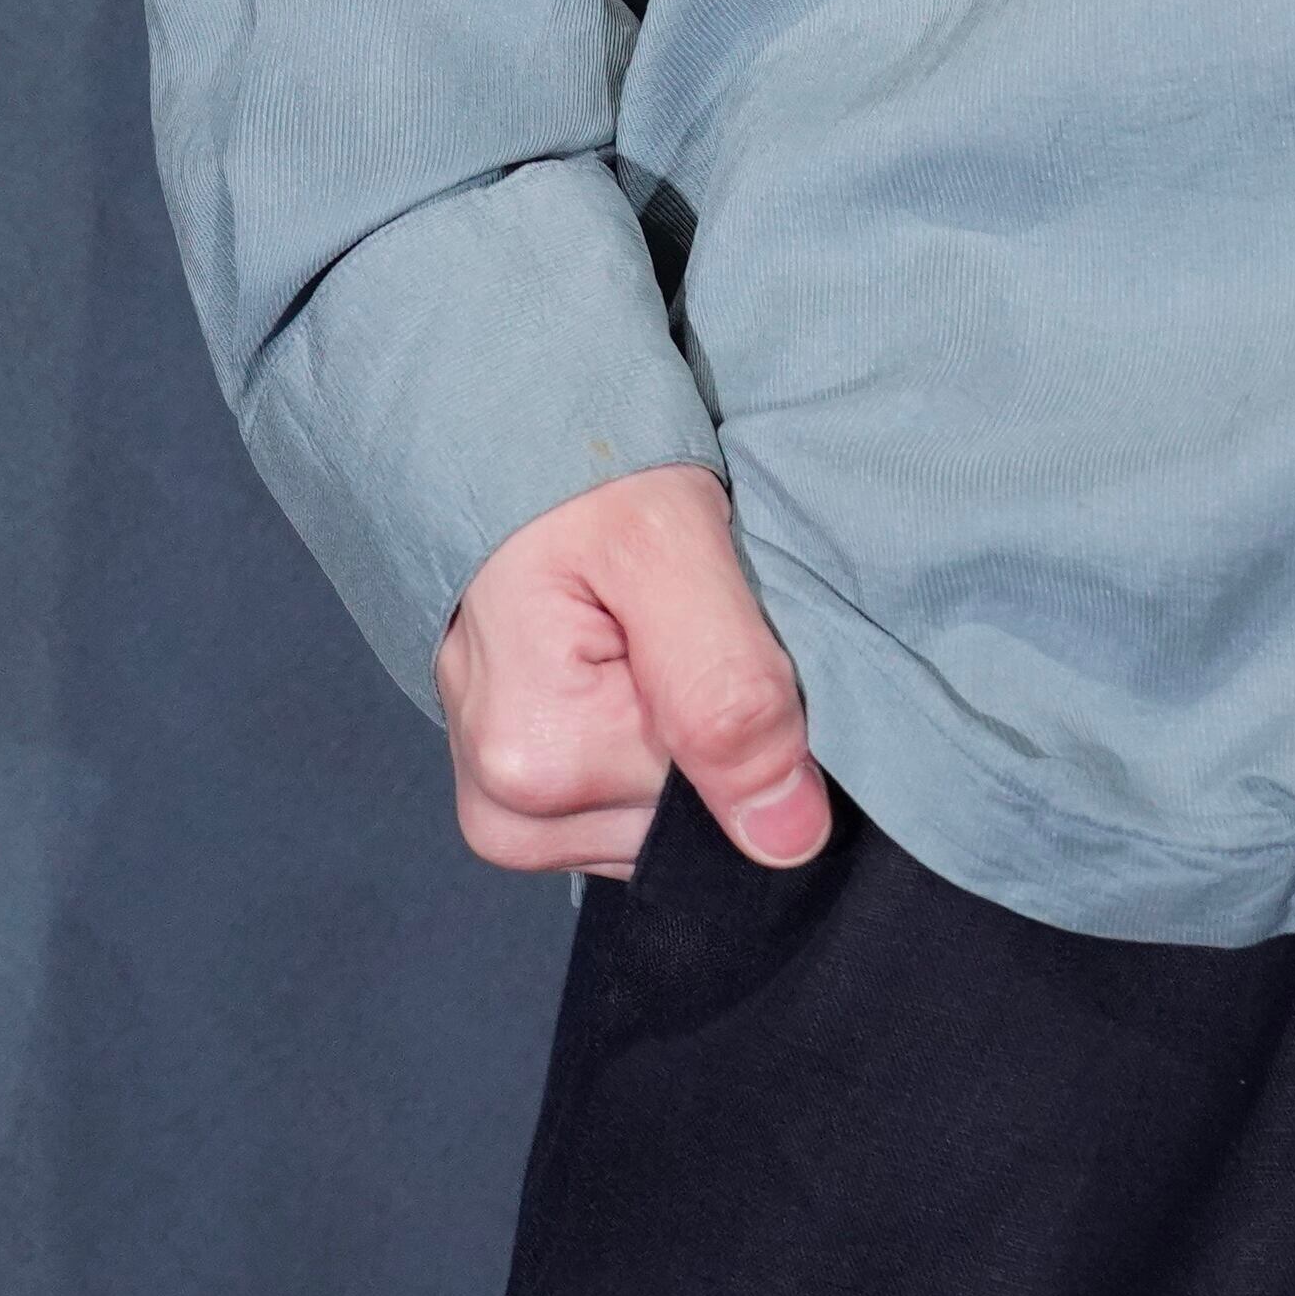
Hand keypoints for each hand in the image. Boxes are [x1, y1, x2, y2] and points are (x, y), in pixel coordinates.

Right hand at [436, 461, 832, 877]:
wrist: (515, 455)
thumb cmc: (582, 484)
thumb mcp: (672, 547)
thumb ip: (730, 691)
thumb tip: (788, 840)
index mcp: (535, 767)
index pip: (717, 804)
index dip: (755, 723)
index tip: (727, 627)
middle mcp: (506, 814)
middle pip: (684, 820)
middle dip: (718, 731)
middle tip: (689, 619)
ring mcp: (509, 816)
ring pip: (663, 818)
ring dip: (688, 734)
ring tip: (658, 632)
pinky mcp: (521, 806)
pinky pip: (631, 808)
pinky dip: (658, 745)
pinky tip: (640, 668)